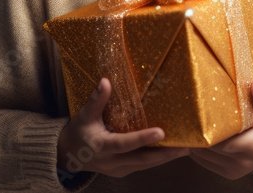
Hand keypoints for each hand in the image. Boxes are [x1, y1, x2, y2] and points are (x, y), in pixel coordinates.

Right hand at [57, 77, 189, 178]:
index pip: (125, 143)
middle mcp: (111, 161)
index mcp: (102, 146)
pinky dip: (157, 160)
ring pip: (145, 165)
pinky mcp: (122, 171)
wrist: (68, 156)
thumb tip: (106, 81)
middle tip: (184, 146)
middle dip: (164, 154)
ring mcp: (118, 169)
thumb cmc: (78, 132)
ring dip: (165, 158)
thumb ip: (96, 100)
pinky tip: (172, 152)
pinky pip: (143, 166)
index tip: (161, 132)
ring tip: (185, 149)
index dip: (142, 139)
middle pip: (141, 159)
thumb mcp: (84, 116)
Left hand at [188, 79, 252, 179]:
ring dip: (197, 142)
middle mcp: (242, 162)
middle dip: (199, 134)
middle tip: (191, 115)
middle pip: (210, 150)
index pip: (223, 142)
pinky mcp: (227, 173)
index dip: (209, 131)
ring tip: (192, 124)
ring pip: (203, 157)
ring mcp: (233, 170)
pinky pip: (205, 162)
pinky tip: (199, 135)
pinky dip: (200, 149)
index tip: (201, 115)